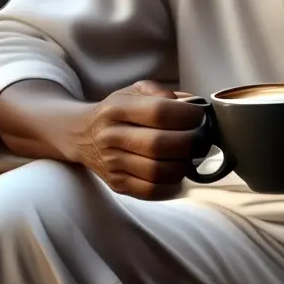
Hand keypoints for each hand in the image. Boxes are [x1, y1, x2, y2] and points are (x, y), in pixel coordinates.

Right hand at [75, 80, 208, 198]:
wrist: (82, 135)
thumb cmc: (117, 112)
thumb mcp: (134, 91)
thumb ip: (163, 93)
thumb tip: (192, 105)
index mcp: (118, 108)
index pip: (160, 112)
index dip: (188, 115)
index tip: (199, 116)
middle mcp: (112, 136)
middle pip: (161, 144)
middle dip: (191, 143)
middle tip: (201, 139)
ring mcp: (113, 163)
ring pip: (158, 171)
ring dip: (184, 165)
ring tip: (190, 156)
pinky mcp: (117, 184)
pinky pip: (151, 191)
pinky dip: (171, 184)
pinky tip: (175, 171)